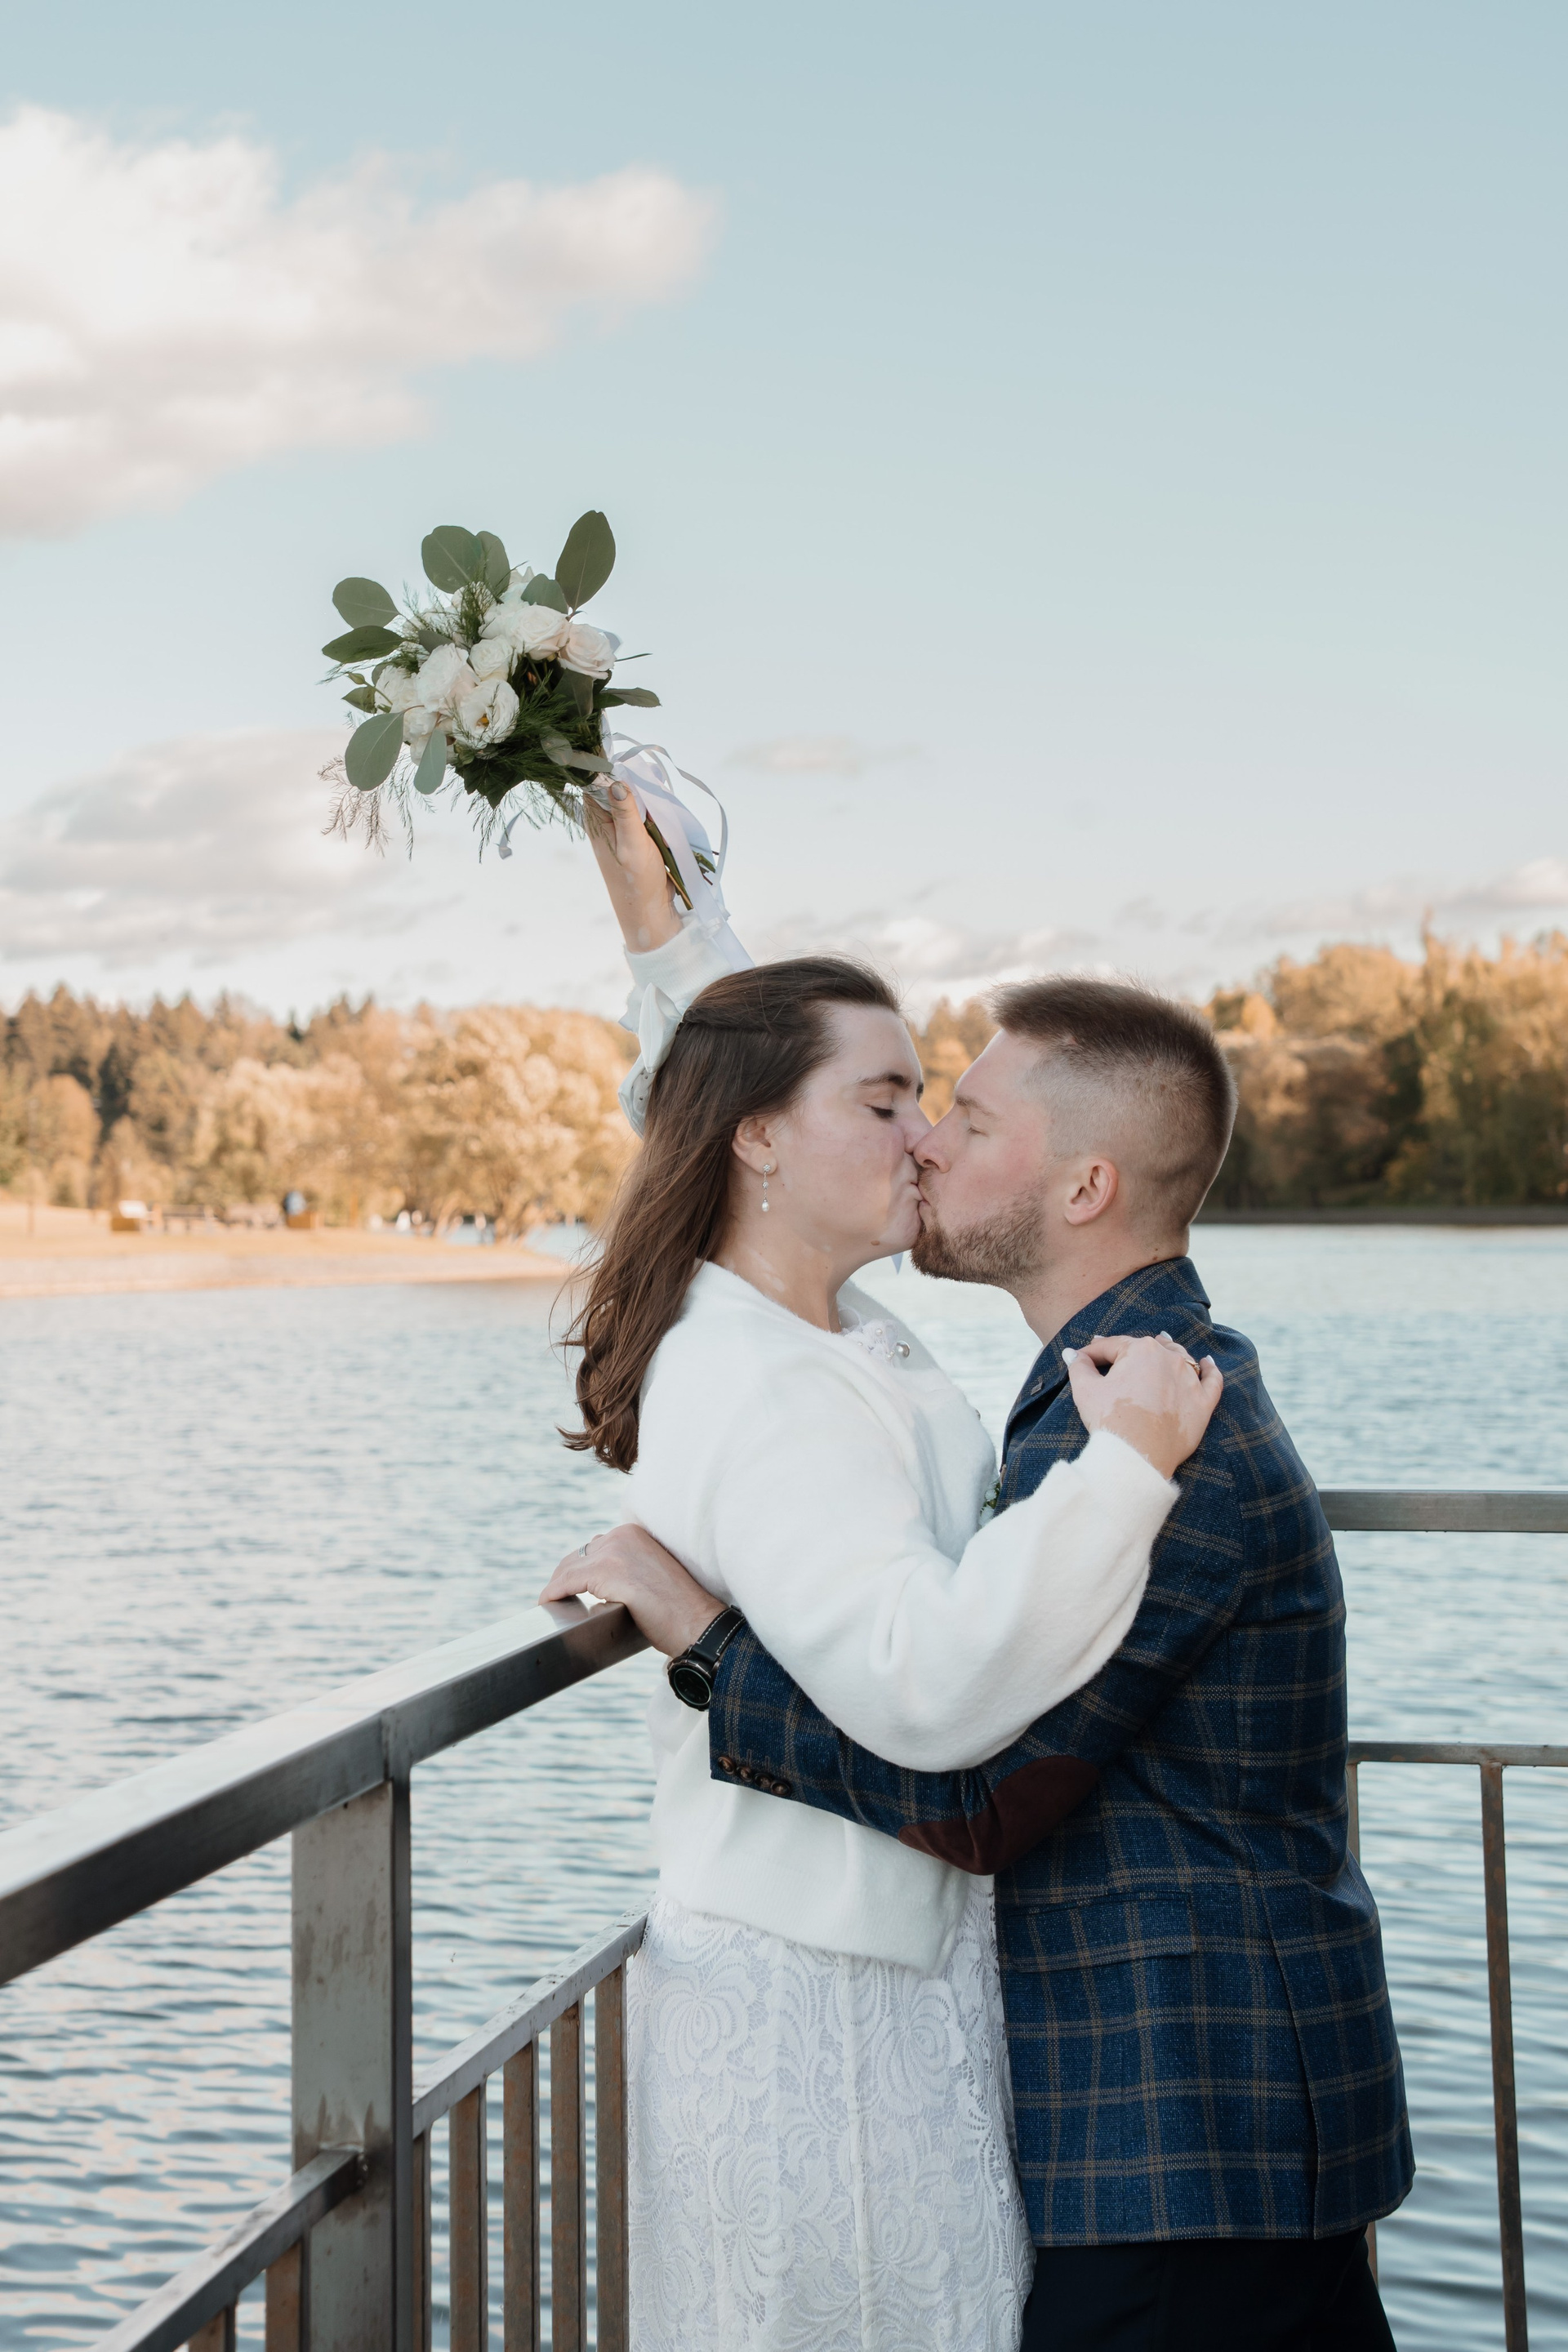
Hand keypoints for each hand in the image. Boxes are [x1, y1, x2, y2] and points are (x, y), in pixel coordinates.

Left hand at [540, 1524, 723, 1655]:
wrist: (697, 1622)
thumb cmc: (680, 1609)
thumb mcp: (651, 1574)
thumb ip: (627, 1569)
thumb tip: (602, 1583)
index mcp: (634, 1533)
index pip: (594, 1548)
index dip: (579, 1569)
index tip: (572, 1586)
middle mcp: (622, 1536)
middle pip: (578, 1555)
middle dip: (566, 1577)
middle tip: (559, 1598)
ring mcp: (613, 1552)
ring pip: (568, 1568)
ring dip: (558, 1586)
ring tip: (554, 1604)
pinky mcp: (605, 1572)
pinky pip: (565, 1582)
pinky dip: (553, 1594)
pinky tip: (548, 1604)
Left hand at [584, 779, 682, 953]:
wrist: (651, 910)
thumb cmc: (637, 881)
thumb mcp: (632, 844)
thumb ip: (625, 812)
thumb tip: (615, 781)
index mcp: (596, 820)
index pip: (594, 782)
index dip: (611, 770)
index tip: (633, 770)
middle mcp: (605, 820)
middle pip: (617, 786)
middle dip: (637, 787)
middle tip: (652, 798)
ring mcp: (621, 826)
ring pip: (635, 798)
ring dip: (650, 803)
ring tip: (659, 817)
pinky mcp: (637, 833)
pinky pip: (646, 813)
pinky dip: (656, 815)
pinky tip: (662, 826)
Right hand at [1064, 1332, 1221, 1478]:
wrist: (1137, 1455)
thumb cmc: (1111, 1420)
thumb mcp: (1085, 1390)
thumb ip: (1079, 1366)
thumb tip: (1072, 1353)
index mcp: (1140, 1350)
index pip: (1113, 1346)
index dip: (1094, 1352)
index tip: (1083, 1358)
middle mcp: (1169, 1359)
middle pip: (1149, 1348)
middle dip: (1133, 1349)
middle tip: (1119, 1353)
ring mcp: (1190, 1380)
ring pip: (1181, 1358)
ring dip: (1170, 1351)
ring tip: (1163, 1345)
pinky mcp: (1203, 1403)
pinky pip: (1212, 1380)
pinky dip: (1211, 1369)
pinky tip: (1208, 1361)